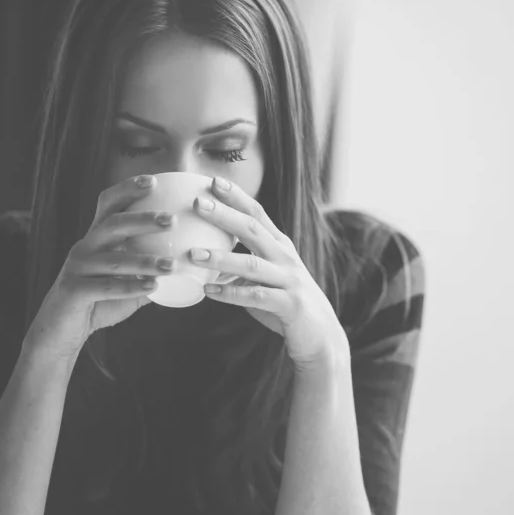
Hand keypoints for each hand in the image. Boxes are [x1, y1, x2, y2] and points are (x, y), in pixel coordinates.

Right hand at [24, 175, 176, 361]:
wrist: (62, 331)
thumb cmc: (99, 301)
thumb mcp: (128, 282)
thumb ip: (152, 272)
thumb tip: (191, 268)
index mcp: (98, 238)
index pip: (109, 204)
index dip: (128, 189)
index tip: (154, 180)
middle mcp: (85, 247)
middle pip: (113, 224)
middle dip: (142, 219)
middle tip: (172, 220)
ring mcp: (77, 268)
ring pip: (114, 259)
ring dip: (145, 261)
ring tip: (172, 265)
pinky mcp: (73, 291)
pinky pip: (104, 287)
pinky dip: (130, 287)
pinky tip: (153, 288)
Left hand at [189, 176, 349, 373]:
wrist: (320, 334)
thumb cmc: (286, 302)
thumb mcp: (266, 276)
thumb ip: (240, 265)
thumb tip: (204, 259)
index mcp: (279, 246)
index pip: (258, 213)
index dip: (236, 197)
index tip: (213, 180)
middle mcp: (286, 258)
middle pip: (253, 230)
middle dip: (225, 215)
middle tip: (198, 203)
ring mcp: (289, 280)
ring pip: (252, 264)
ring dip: (221, 258)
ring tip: (193, 254)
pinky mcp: (289, 305)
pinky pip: (256, 297)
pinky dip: (232, 294)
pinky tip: (209, 293)